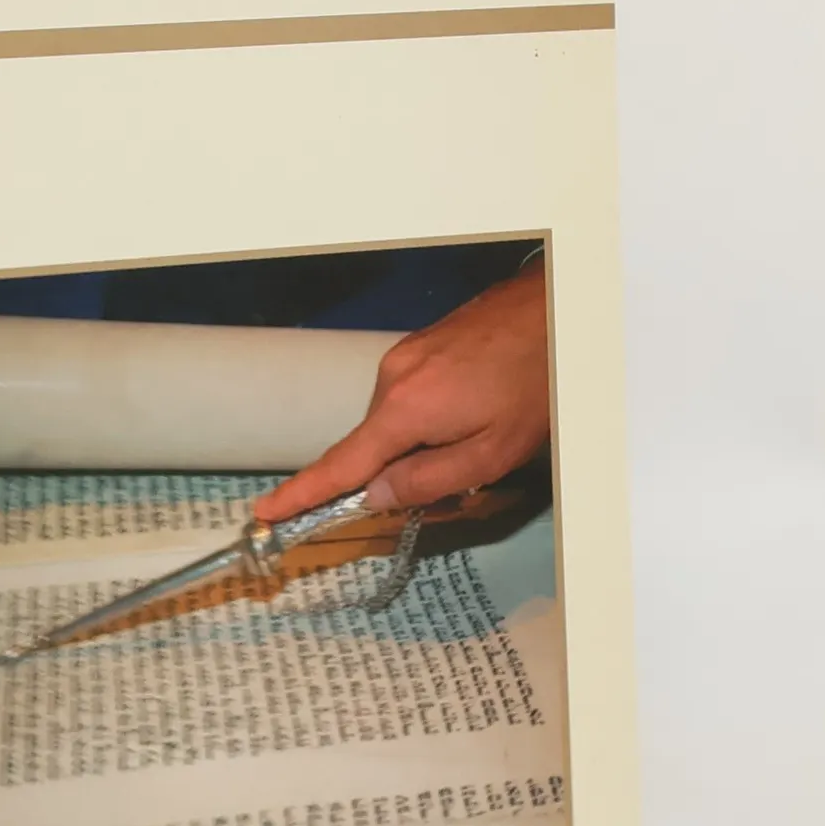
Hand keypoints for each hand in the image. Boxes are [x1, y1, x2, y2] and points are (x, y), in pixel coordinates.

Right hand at [255, 258, 551, 519]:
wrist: (558, 314)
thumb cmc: (534, 386)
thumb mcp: (492, 453)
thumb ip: (429, 480)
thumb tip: (376, 495)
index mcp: (403, 410)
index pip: (342, 464)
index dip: (303, 494)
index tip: (266, 511)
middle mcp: (392, 378)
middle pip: (376, 444)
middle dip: (402, 471)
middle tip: (459, 481)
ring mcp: (405, 356)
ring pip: (397, 420)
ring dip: (423, 440)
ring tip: (480, 435)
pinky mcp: (422, 344)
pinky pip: (411, 395)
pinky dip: (431, 415)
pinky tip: (475, 408)